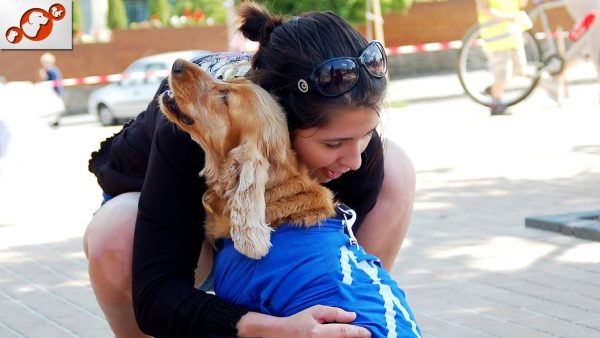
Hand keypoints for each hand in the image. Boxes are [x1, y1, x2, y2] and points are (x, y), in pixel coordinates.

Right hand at [237, 305, 371, 337]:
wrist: (280, 336)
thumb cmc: (298, 322)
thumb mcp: (314, 312)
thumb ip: (334, 313)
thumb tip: (353, 316)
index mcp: (317, 333)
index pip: (343, 333)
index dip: (358, 333)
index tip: (369, 332)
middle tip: (366, 335)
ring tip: (357, 336)